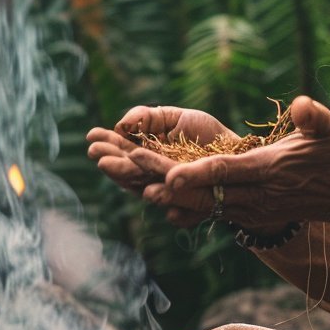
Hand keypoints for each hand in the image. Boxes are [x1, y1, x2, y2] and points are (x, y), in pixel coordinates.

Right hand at [86, 105, 230, 198]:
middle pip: (129, 172)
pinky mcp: (192, 207)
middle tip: (95, 153)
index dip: (107, 144)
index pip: (122, 152)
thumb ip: (148, 117)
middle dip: (112, 161)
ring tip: (113, 167)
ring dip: (129, 179)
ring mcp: (170, 192)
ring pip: (147, 189)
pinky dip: (169, 208)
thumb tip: (121, 124)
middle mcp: (153, 177)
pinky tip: (151, 196)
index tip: (92, 135)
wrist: (237, 152)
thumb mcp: (175, 117)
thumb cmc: (204, 133)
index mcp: (146, 157)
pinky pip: (180, 213)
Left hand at [143, 96, 329, 235]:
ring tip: (129, 178)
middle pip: (203, 191)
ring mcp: (254, 209)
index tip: (166, 172)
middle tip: (127, 163)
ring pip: (202, 204)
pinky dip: (184, 202)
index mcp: (272, 171)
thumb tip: (300, 105)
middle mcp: (258, 196)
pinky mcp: (252, 214)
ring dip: (166, 192)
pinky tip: (156, 193)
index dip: (195, 172)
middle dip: (164, 179)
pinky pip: (211, 210)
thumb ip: (314, 118)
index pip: (227, 172)